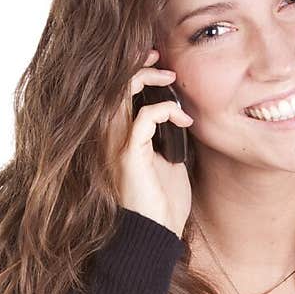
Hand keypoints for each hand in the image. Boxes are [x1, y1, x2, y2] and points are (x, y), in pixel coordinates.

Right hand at [111, 48, 193, 238]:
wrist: (156, 234)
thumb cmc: (162, 202)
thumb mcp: (169, 160)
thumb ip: (167, 135)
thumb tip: (180, 113)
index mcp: (118, 137)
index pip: (117, 93)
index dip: (133, 70)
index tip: (157, 60)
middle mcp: (111, 137)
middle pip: (114, 86)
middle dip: (138, 65)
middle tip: (162, 59)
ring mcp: (116, 144)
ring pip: (122, 93)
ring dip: (148, 78)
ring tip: (170, 77)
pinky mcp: (128, 154)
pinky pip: (144, 117)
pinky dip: (166, 110)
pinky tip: (183, 120)